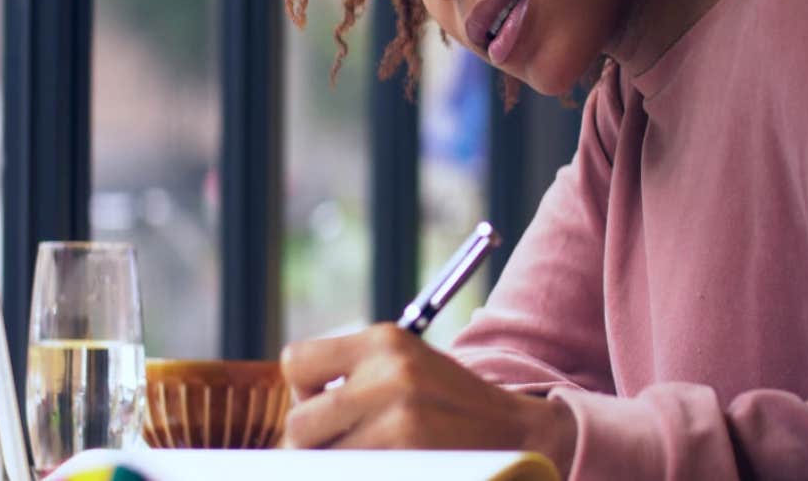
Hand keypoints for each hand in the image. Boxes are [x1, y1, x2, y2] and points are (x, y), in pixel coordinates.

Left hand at [280, 323, 575, 474]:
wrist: (518, 433)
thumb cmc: (448, 406)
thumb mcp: (405, 368)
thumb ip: (351, 380)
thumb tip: (290, 429)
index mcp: (385, 340)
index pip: (296, 362)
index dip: (305, 392)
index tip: (330, 406)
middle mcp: (390, 372)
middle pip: (299, 423)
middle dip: (314, 444)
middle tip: (349, 446)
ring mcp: (401, 419)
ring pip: (320, 461)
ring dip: (338, 466)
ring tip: (374, 458)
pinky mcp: (408, 458)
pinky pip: (350, 475)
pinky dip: (364, 474)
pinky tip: (392, 468)